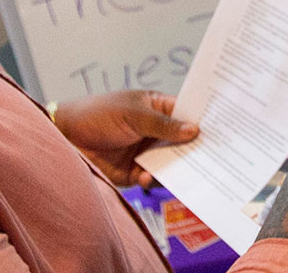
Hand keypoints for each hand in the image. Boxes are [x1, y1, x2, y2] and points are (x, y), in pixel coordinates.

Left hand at [51, 90, 198, 187]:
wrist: (64, 138)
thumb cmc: (96, 114)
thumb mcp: (133, 114)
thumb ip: (164, 124)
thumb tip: (195, 129)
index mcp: (156, 108)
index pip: (186, 113)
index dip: (202, 120)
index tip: (223, 129)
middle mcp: (154, 131)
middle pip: (183, 141)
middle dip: (194, 148)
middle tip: (211, 156)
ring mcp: (145, 152)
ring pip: (171, 162)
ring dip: (176, 167)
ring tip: (182, 171)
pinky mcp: (134, 173)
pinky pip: (153, 178)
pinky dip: (153, 179)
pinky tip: (147, 177)